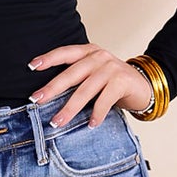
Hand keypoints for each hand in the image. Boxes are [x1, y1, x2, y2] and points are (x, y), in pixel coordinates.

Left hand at [26, 42, 152, 124]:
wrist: (144, 85)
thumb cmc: (113, 82)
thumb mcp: (94, 73)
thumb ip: (76, 77)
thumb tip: (46, 96)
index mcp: (88, 52)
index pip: (65, 53)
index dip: (48, 58)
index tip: (32, 67)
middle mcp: (99, 57)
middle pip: (71, 74)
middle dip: (51, 89)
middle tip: (36, 101)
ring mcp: (111, 68)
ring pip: (85, 90)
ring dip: (70, 108)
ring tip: (57, 122)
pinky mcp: (122, 81)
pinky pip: (104, 100)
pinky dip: (96, 114)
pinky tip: (90, 124)